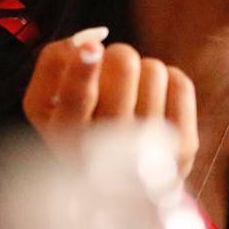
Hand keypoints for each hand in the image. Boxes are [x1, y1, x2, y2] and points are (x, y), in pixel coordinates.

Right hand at [22, 28, 198, 178]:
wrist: (114, 186)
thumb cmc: (75, 127)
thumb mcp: (46, 104)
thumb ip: (54, 65)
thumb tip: (86, 42)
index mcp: (66, 137)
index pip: (77, 99)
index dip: (84, 68)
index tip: (91, 47)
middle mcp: (108, 150)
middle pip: (124, 68)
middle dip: (118, 54)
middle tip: (113, 64)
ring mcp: (149, 148)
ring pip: (153, 69)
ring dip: (141, 70)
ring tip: (131, 91)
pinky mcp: (182, 145)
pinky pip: (179, 82)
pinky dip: (165, 81)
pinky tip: (152, 101)